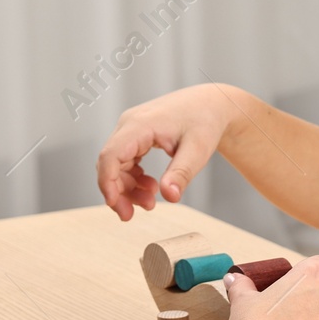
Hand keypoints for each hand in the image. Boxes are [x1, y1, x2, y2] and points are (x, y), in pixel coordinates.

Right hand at [96, 84, 236, 219]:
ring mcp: (131, 129)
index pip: (111, 155)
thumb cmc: (205, 120)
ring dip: (127, 187)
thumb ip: (181, 173)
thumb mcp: (198, 150)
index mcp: (140, 124)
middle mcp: (129, 124)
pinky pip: (125, 160)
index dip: (107, 182)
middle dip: (118, 192)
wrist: (211, 103)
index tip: (114, 205)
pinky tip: (150, 188)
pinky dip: (133, 178)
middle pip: (110, 163)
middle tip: (130, 216)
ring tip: (151, 202)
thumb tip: (169, 198)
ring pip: (116, 164)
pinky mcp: (136, 135)